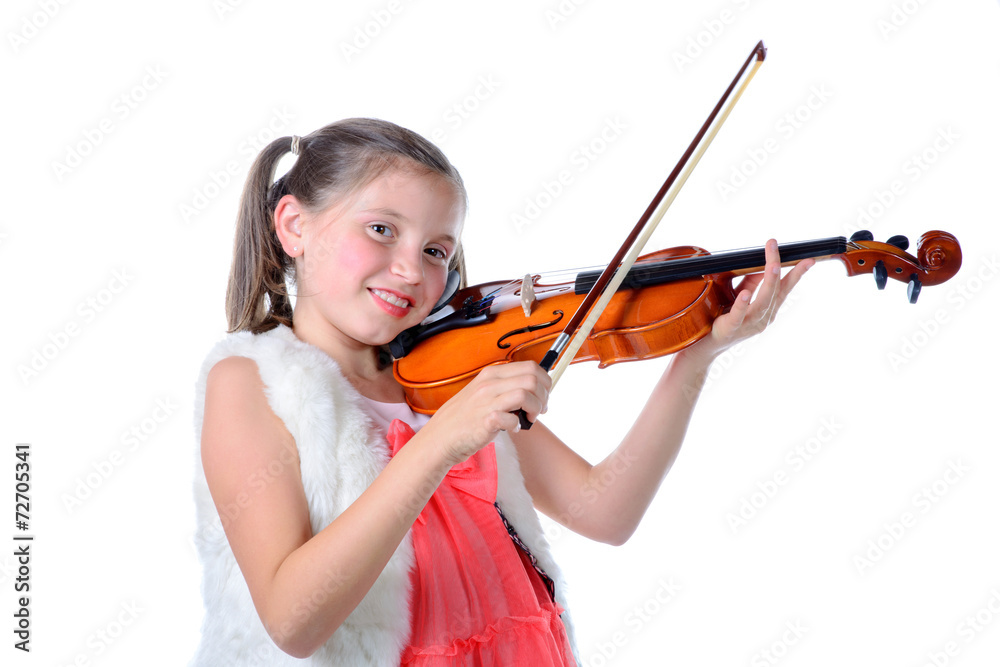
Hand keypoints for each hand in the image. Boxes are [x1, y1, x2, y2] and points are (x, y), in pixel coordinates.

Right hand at [422, 361, 550, 465]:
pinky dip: (518, 425)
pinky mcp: (486, 421)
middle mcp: (489, 384)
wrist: (440, 437)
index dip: (545, 381)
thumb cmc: (464, 418)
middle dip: (544, 396)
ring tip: (529, 418)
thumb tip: (535, 388)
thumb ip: (505, 386)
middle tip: (540, 409)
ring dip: (535, 409)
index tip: (543, 395)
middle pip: (532, 379)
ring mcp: (486, 402)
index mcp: (491, 374)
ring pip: (526, 395)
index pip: (530, 367)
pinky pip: (512, 418)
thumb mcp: (483, 392)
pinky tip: (513, 428)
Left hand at [686, 239, 812, 361]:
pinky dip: (743, 303)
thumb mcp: (740, 297)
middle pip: (776, 291)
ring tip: (772, 265)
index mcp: (767, 310)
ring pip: (763, 302)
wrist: (705, 346)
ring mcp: (748, 324)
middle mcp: (763, 318)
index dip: (796, 274)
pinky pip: (739, 315)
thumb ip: (751, 283)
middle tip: (776, 248)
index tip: (808, 259)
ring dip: (768, 282)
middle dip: (778, 267)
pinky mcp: (731, 328)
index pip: (785, 289)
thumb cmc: (723, 320)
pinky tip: (746, 293)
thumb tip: (761, 266)